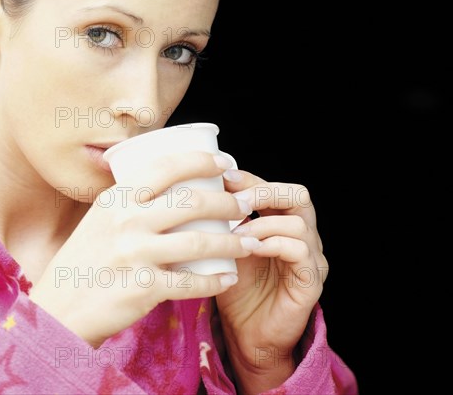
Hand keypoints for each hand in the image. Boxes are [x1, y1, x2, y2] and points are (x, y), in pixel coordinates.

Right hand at [30, 152, 253, 346]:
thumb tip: (165, 179)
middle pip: (192, 203)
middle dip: (229, 202)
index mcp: (116, 199)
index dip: (201, 161)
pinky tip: (228, 278)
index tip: (225, 162)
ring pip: (200, 242)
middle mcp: (125, 221)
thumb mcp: (98, 219)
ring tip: (249, 242)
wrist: (58, 309)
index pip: (166, 167)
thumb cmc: (84, 261)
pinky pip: (191, 281)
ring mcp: (134, 255)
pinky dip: (215, 280)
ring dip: (233, 242)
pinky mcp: (143, 288)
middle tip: (244, 206)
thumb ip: (128, 200)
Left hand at [216, 171, 327, 391]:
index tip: (222, 178)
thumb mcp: (227, 247)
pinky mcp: (311, 281)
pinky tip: (249, 250)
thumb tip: (201, 191)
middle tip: (236, 200)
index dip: (250, 179)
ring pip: (298, 223)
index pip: (275, 188)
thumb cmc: (236, 288)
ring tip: (235, 234)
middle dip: (264, 191)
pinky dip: (273, 244)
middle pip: (298, 195)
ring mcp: (311, 258)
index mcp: (283, 223)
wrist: (246, 334)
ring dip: (262, 224)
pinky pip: (300, 251)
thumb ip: (224, 221)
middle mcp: (303, 236)